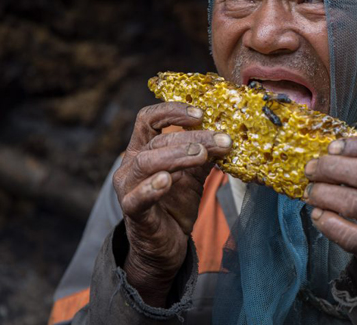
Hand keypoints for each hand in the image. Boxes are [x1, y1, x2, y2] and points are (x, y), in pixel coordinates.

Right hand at [112, 102, 232, 305]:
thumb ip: (205, 155)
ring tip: (201, 154)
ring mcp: (128, 188)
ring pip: (146, 162)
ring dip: (176, 155)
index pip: (149, 118)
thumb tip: (227, 135)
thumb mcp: (194, 174)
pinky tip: (167, 180)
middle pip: (158, 140)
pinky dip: (152, 187)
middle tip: (221, 140)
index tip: (201, 114)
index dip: (173, 111)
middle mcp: (131, 164)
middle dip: (193, 137)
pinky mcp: (133, 212)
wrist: (165, 246)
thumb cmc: (176, 204)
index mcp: (143, 148)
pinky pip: (137, 198)